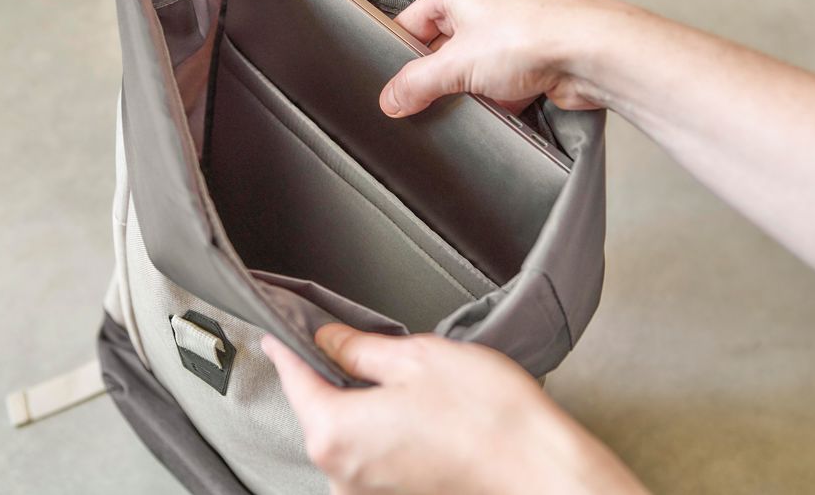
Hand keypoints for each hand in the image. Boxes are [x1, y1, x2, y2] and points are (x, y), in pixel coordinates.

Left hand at [262, 324, 647, 494]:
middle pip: (320, 411)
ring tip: (410, 383)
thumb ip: (359, 348)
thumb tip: (329, 342)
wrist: (538, 467)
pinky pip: (370, 454)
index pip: (295, 381)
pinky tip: (418, 411)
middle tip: (365, 346)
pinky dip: (381, 429)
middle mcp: (344, 473)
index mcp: (337, 433)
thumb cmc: (487, 416)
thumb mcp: (415, 356)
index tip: (276, 336)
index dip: (287, 350)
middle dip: (334, 376)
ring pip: (347, 433)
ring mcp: (369, 491)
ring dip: (362, 404)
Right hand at [380, 0, 639, 117]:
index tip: (394, 87)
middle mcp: (487, 1)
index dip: (401, 55)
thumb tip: (391, 99)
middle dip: (440, 77)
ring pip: (475, 66)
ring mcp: (514, 27)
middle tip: (429, 101)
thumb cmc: (531, 35)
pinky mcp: (535, 53)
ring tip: (472, 103)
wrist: (593, 51)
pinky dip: (500, 96)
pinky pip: (504, 79)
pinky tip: (501, 107)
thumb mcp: (456, 65)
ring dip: (472, 89)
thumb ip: (416, 84)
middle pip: (444, 47)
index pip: (412, 22)